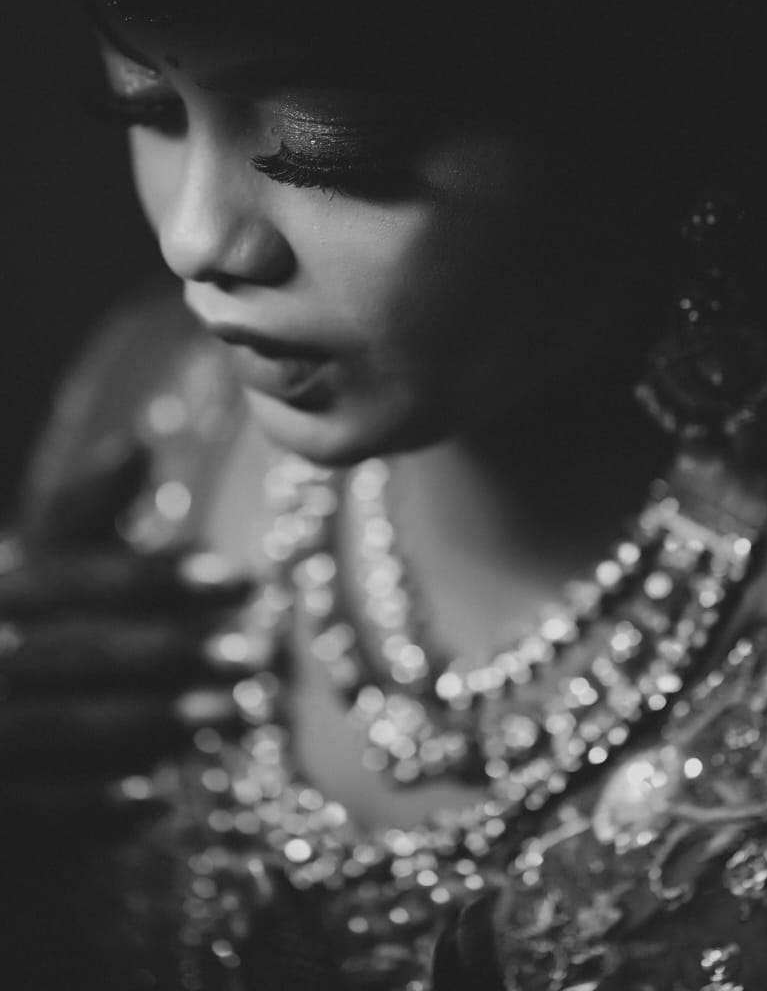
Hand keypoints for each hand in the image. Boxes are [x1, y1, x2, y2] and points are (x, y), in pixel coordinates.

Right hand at [0, 441, 265, 817]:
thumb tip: (140, 438)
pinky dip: (94, 808)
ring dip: (156, 723)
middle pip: (74, 652)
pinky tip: (160, 801)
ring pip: (60, 729)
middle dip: (173, 651)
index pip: (72, 578)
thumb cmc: (24, 649)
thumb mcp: (47, 575)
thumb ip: (84, 512)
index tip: (241, 578)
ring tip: (241, 716)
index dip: (157, 576)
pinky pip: (32, 811)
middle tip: (259, 653)